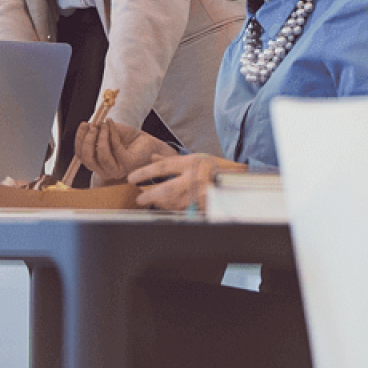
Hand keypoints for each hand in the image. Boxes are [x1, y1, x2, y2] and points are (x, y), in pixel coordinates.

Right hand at [76, 118, 175, 183]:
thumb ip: (98, 131)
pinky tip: (111, 124)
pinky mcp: (128, 164)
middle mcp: (105, 170)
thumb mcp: (109, 132)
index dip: (79, 140)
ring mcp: (117, 169)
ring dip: (101, 137)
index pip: (81, 155)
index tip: (83, 124)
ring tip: (104, 125)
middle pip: (87, 159)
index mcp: (98, 163)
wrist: (148, 142)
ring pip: (102, 156)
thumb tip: (89, 125)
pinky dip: (112, 134)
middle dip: (87, 140)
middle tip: (92, 126)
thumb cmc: (128, 138)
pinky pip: (116, 149)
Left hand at [128, 153, 247, 210]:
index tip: (130, 178)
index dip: (144, 173)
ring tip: (152, 202)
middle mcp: (195, 178)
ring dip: (161, 203)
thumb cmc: (213, 168)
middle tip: (140, 199)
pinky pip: (184, 210)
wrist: (236, 181)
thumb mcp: (193, 158)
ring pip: (174, 202)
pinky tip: (167, 207)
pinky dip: (173, 209)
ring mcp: (201, 194)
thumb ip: (171, 160)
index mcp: (191, 164)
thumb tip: (152, 157)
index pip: (162, 167)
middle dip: (150, 196)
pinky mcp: (204, 205)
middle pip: (167, 189)